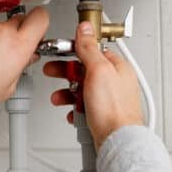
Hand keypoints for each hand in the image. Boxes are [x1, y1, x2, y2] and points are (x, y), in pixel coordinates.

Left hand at [0, 7, 48, 113]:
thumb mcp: (5, 89)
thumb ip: (20, 68)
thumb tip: (24, 58)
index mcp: (17, 47)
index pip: (41, 18)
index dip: (40, 22)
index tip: (37, 28)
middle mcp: (0, 31)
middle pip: (18, 21)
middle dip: (15, 34)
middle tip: (5, 51)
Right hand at [43, 21, 143, 149]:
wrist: (117, 142)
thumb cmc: (114, 110)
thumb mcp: (98, 71)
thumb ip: (89, 48)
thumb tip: (85, 28)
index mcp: (117, 67)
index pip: (92, 51)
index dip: (74, 50)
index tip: (60, 52)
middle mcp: (115, 82)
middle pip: (85, 70)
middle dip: (66, 73)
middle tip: (53, 72)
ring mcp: (109, 100)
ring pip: (82, 90)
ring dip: (68, 93)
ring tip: (59, 98)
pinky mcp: (102, 115)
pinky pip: (84, 107)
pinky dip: (75, 109)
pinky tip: (73, 112)